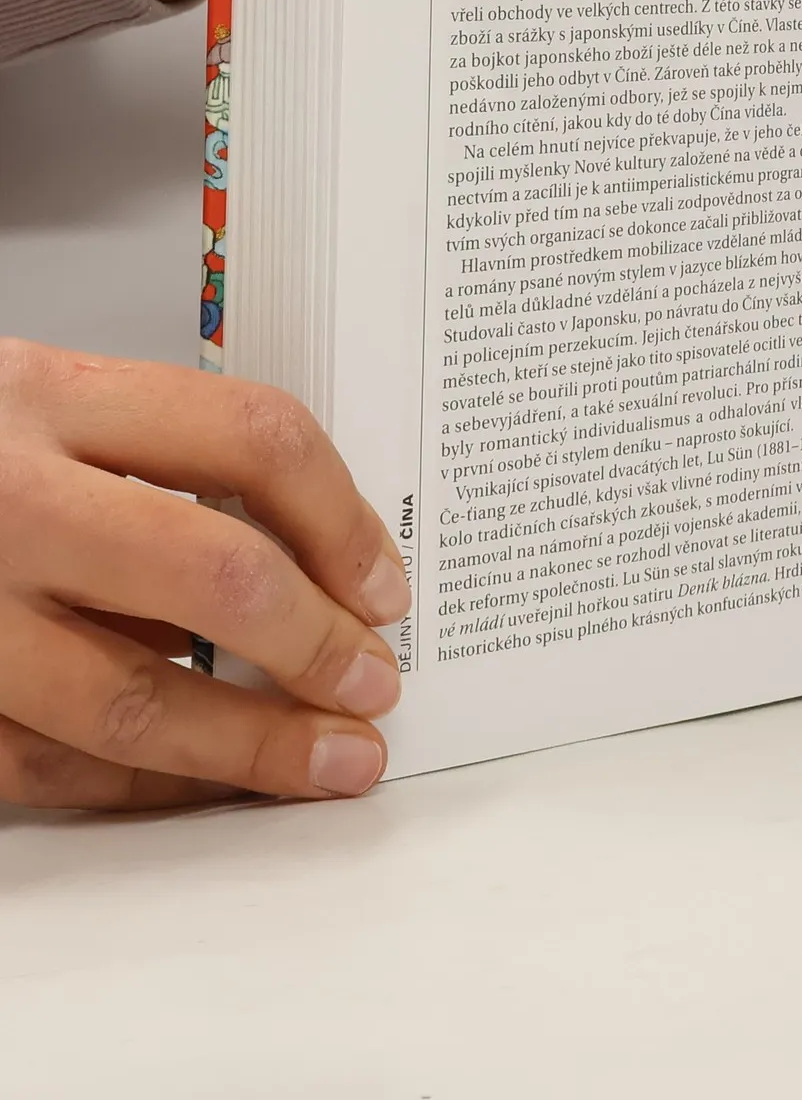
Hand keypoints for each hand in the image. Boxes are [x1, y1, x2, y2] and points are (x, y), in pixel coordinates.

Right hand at [0, 340, 410, 809]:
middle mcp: (3, 498)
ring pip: (129, 698)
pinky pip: (47, 766)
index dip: (343, 518)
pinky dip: (145, 785)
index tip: (386, 584)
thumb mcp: (39, 400)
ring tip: (329, 762)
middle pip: (210, 573)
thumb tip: (315, 556)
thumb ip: (155, 456)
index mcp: (48, 394)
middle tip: (375, 682)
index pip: (253, 439)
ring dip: (250, 745)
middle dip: (317, 642)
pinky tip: (210, 782)